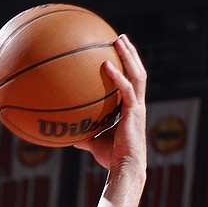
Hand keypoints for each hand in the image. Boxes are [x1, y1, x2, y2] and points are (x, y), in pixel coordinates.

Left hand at [82, 34, 146, 180]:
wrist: (125, 168)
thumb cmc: (111, 159)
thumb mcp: (94, 143)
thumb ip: (84, 136)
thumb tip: (69, 136)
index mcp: (131, 110)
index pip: (131, 83)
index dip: (126, 68)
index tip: (117, 54)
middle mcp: (137, 105)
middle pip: (137, 72)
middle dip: (130, 54)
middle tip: (120, 38)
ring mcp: (137, 107)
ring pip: (137, 75)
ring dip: (129, 56)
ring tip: (119, 40)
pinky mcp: (134, 112)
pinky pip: (126, 89)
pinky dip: (117, 76)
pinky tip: (105, 64)